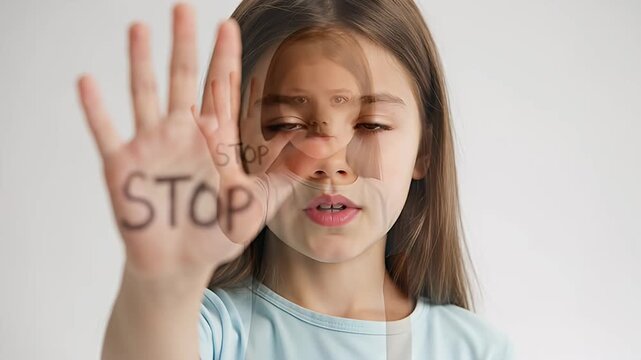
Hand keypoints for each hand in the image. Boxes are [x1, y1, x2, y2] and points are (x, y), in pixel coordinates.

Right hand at [76, 4, 266, 281]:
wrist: (181, 265)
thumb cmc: (217, 231)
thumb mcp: (259, 200)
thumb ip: (288, 170)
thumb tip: (326, 144)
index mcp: (212, 139)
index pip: (219, 90)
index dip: (224, 58)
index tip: (227, 26)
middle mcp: (181, 135)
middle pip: (182, 80)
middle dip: (184, 44)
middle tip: (184, 6)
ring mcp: (150, 148)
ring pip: (144, 95)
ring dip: (141, 62)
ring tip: (140, 28)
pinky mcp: (123, 168)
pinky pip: (106, 134)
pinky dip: (96, 110)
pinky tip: (87, 82)